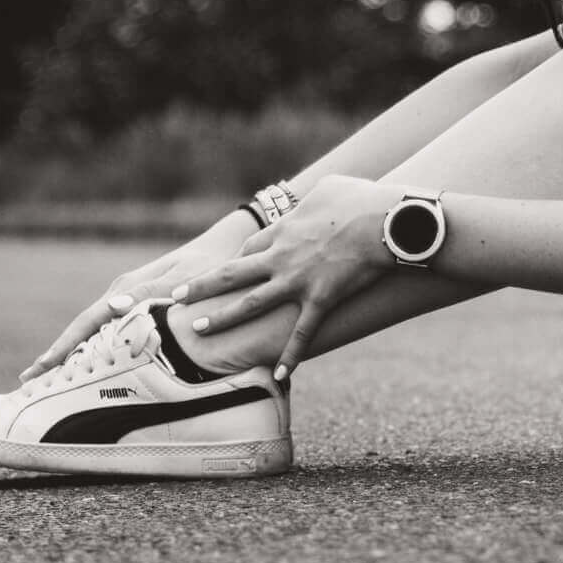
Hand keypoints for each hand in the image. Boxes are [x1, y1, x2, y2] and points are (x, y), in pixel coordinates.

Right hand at [18, 208, 260, 381]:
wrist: (231, 246)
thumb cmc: (212, 268)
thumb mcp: (184, 282)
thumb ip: (150, 294)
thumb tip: (111, 306)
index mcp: (127, 290)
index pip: (85, 324)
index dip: (62, 348)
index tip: (39, 370)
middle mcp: (121, 292)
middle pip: (81, 328)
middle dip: (56, 353)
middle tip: (28, 381)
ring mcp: (128, 296)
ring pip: (93, 329)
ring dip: (71, 351)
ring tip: (48, 377)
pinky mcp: (139, 300)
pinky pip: (109, 326)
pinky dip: (92, 344)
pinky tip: (86, 361)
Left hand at [169, 175, 401, 379]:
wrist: (385, 222)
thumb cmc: (361, 199)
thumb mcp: (329, 188)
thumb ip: (311, 199)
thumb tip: (310, 201)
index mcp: (284, 230)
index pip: (250, 248)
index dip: (237, 260)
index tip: (228, 270)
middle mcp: (281, 257)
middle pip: (232, 274)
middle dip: (202, 286)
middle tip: (176, 297)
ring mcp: (298, 281)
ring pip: (250, 303)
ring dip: (223, 318)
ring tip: (199, 329)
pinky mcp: (321, 299)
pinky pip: (301, 333)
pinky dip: (291, 355)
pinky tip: (281, 375)